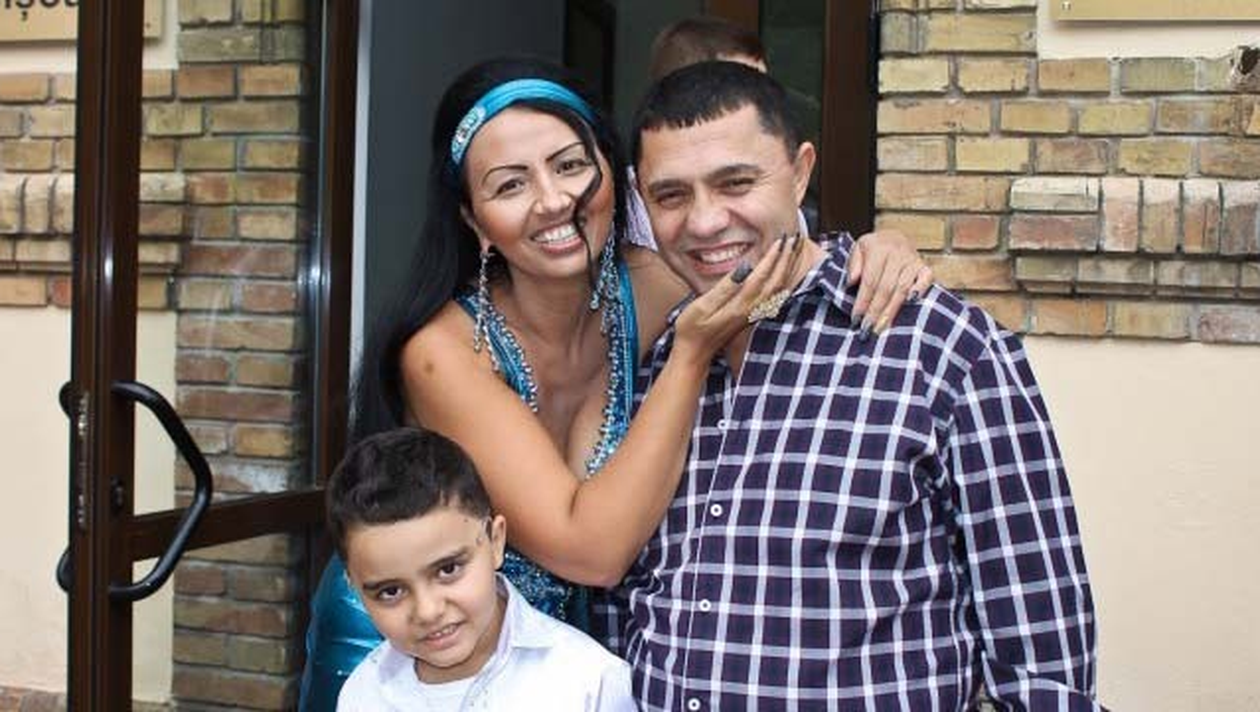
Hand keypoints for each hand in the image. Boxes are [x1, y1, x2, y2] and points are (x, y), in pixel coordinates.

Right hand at [672, 232, 803, 367]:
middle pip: (777, 281)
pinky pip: (774, 295)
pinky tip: (786, 272)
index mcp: (740, 305)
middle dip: (787, 258)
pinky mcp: (753, 316)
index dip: (773, 256)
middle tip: (795, 237)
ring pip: (779, 288)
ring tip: (795, 250)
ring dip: (788, 268)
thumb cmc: (692, 328)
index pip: (762, 275)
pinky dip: (784, 280)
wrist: (695, 353)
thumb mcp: (702, 305)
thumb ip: (725, 288)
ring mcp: (754, 314)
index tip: (781, 239)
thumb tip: (744, 269)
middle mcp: (752, 310)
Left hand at [848, 228, 931, 334]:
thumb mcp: (858, 249)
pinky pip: (926, 279)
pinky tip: (910, 304)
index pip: (870, 281)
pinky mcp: (925, 266)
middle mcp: (898, 253)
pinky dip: (920, 291)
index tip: (856, 319)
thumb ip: (853, 264)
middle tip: (867, 329)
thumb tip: (851, 282)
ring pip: (902, 289)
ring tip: (881, 327)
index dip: (863, 301)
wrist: (893, 237)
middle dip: (875, 311)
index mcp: (879, 248)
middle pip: (886, 288)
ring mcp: (913, 260)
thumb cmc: (873, 249)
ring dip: (891, 310)